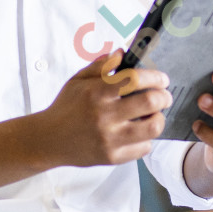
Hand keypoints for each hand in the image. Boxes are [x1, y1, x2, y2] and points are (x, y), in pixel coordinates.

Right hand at [35, 51, 170, 167]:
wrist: (48, 139)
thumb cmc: (65, 107)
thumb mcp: (78, 80)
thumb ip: (101, 66)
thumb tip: (122, 53)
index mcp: (97, 93)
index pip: (135, 79)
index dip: (155, 77)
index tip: (162, 79)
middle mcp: (105, 116)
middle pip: (150, 102)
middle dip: (164, 96)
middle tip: (164, 96)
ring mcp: (110, 139)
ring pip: (153, 127)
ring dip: (158, 118)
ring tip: (152, 115)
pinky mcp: (112, 157)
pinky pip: (144, 148)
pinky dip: (146, 139)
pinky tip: (138, 132)